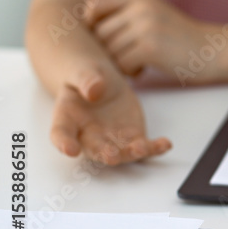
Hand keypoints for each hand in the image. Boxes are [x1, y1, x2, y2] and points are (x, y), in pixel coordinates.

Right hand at [50, 62, 171, 164]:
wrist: (101, 83)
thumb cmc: (85, 78)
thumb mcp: (83, 72)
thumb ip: (85, 80)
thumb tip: (94, 91)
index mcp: (67, 119)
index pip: (61, 134)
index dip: (63, 143)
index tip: (69, 150)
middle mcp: (88, 135)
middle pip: (95, 149)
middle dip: (104, 154)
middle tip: (111, 156)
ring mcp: (112, 139)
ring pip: (121, 152)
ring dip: (132, 153)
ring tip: (143, 148)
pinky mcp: (132, 137)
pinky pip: (144, 146)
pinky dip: (155, 147)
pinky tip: (166, 144)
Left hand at [85, 0, 222, 82]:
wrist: (212, 51)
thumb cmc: (179, 38)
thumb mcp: (153, 14)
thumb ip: (125, 13)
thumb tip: (85, 21)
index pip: (95, 4)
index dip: (92, 22)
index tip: (105, 36)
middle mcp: (140, 8)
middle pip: (100, 32)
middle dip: (108, 49)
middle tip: (127, 56)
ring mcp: (145, 27)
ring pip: (109, 50)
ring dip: (119, 62)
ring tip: (137, 63)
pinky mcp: (150, 48)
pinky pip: (121, 63)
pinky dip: (129, 72)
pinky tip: (143, 70)